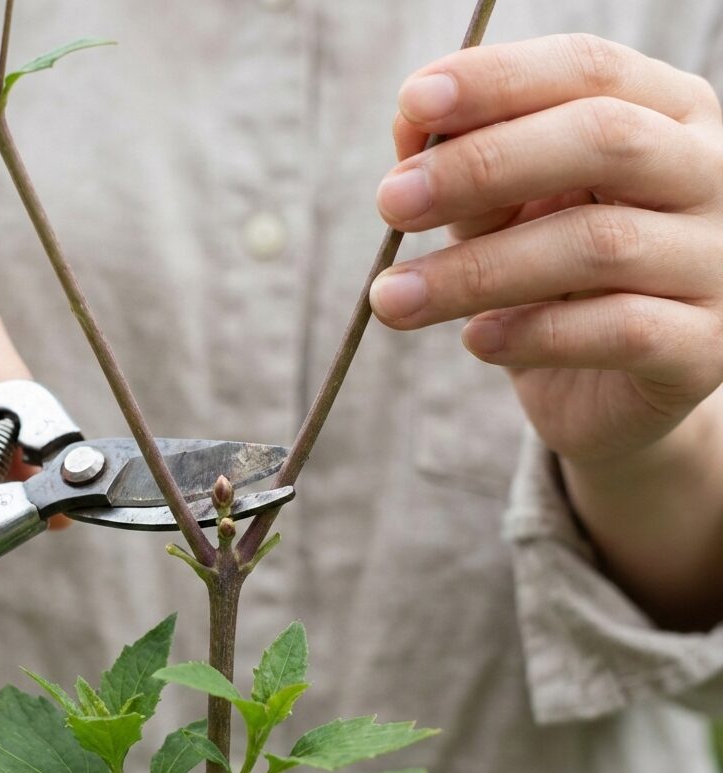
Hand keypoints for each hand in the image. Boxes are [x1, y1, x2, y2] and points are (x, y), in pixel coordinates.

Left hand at [370, 33, 722, 466]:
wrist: (603, 394)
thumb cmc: (550, 285)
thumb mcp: (505, 214)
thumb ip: (468, 166)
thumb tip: (410, 120)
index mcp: (666, 116)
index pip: (590, 70)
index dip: (498, 80)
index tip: (413, 103)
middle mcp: (710, 176)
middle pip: (604, 140)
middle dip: (482, 166)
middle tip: (391, 202)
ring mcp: (717, 264)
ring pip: (598, 246)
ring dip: (475, 271)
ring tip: (392, 299)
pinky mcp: (703, 348)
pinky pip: (619, 331)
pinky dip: (530, 335)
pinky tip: (475, 341)